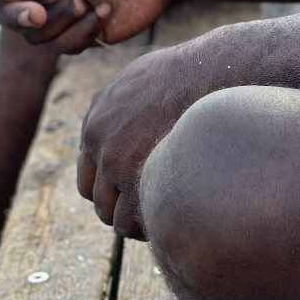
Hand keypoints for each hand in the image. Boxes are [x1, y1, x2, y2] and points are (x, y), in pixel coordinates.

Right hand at [0, 0, 173, 52]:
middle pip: (7, 13)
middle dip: (20, 15)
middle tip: (40, 11)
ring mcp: (59, 8)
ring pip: (34, 35)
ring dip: (59, 22)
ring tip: (88, 3)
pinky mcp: (80, 30)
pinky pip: (64, 46)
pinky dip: (83, 31)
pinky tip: (105, 11)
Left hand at [77, 42, 212, 235]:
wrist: (209, 74)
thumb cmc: (190, 73)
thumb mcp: (142, 76)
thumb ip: (125, 102)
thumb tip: (132, 115)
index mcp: (98, 114)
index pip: (91, 165)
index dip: (112, 180)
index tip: (137, 186)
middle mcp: (97, 137)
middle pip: (96, 193)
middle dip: (120, 202)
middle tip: (152, 203)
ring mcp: (112, 160)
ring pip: (110, 212)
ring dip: (132, 216)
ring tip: (163, 212)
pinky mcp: (132, 181)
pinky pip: (127, 222)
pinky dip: (144, 226)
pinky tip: (167, 215)